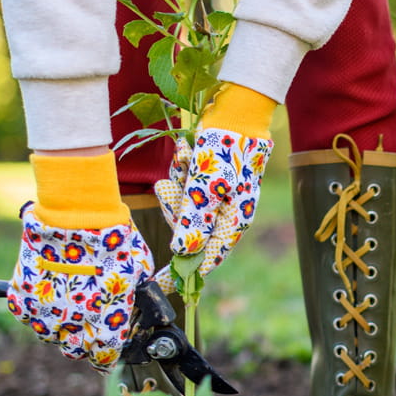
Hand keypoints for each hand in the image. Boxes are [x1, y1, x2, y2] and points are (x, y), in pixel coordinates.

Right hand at [5, 204, 154, 369]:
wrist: (76, 216)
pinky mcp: (22, 298)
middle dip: (82, 343)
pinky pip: (27, 314)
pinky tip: (46, 293)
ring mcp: (44, 313)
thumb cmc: (114, 241)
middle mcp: (74, 325)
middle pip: (74, 351)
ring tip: (66, 305)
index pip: (104, 358)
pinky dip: (36, 309)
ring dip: (57, 326)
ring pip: (49, 335)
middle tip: (86, 326)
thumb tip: (136, 300)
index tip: (107, 353)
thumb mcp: (137, 272)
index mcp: (106, 323)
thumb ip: (133, 295)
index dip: (107, 357)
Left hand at [153, 127, 271, 286]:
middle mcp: (225, 213)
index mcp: (234, 221)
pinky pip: (183, 187)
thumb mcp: (208, 185)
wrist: (237, 109)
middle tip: (172, 187)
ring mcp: (215, 197)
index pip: (207, 257)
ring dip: (176, 185)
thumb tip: (181, 251)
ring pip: (182, 207)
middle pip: (188, 231)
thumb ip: (194, 218)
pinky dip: (180, 171)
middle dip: (175, 209)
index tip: (158, 286)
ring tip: (184, 160)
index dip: (183, 272)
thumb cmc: (227, 147)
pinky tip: (184, 153)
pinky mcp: (205, 181)